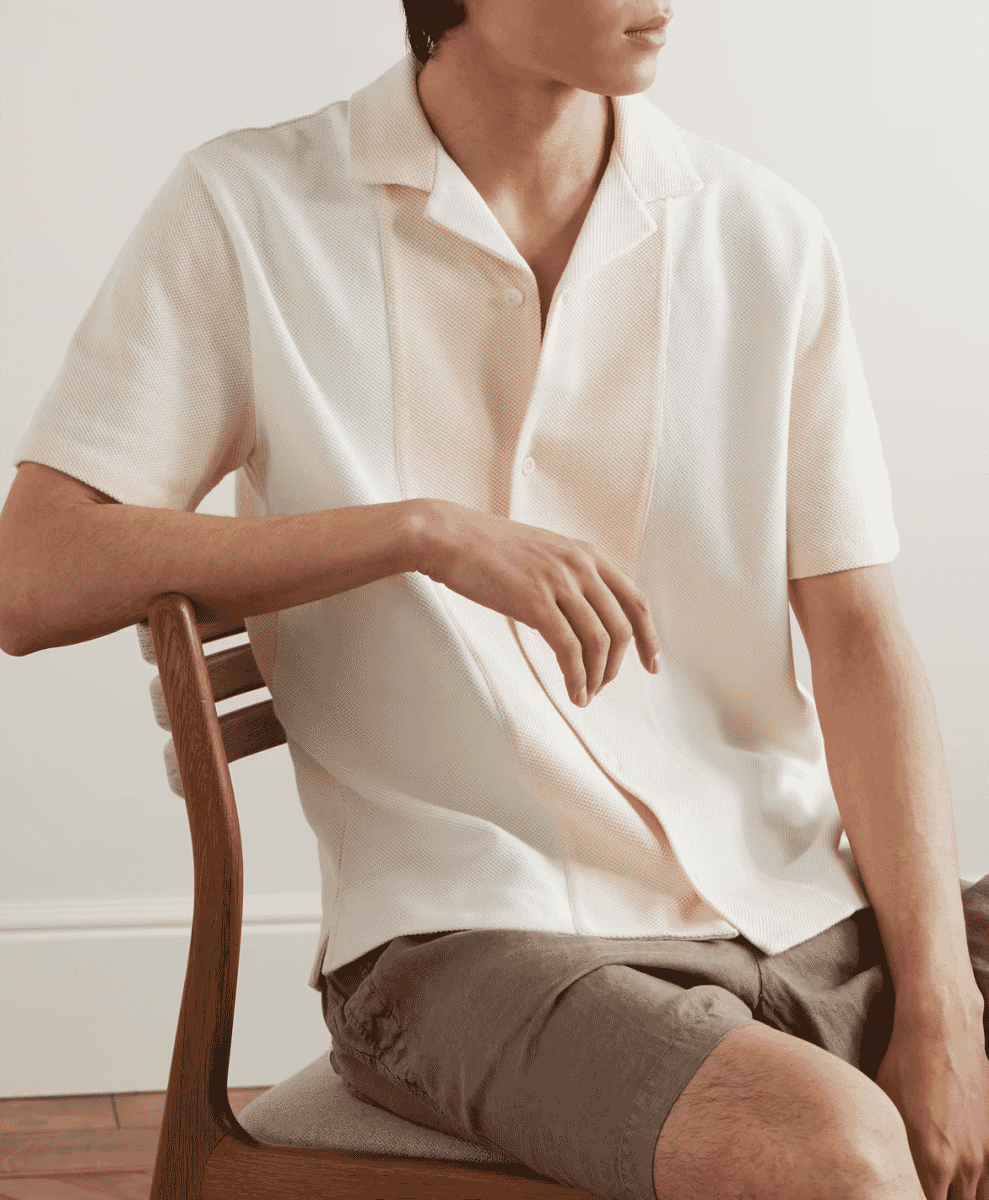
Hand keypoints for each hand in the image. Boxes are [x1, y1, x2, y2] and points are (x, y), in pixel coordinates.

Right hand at [408, 498, 660, 706]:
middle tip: (603, 685)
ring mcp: (558, 582)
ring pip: (598, 641)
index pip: (634, 600)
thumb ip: (567, 577)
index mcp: (585, 554)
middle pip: (621, 627)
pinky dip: (576, 677)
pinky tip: (573, 693)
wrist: (449, 536)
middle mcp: (579, 566)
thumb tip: (580, 617)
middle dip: (617, 665)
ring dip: (596, 676)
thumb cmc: (487, 548)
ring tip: (585, 694)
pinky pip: (569, 649)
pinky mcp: (534, 601)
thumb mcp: (542, 553)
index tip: (651, 663)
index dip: (649, 636)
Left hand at [875, 1003, 988, 1198]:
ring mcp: (984, 1153)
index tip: (900, 1192)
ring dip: (958, 1196)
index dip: (909, 1197)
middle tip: (917, 1188)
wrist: (943, 1030)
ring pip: (976, 1197)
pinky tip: (959, 1180)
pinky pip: (988, 1180)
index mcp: (931, 1160)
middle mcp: (963, 1164)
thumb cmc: (905, 1065)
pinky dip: (975, 1185)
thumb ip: (894, 1153)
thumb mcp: (886, 1109)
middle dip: (936, 1199)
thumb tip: (887, 1174)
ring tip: (940, 1186)